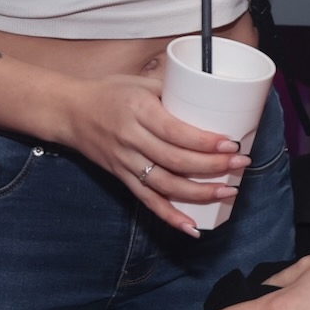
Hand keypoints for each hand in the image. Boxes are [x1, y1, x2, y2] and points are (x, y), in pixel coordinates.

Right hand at [59, 71, 251, 237]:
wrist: (69, 112)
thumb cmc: (109, 92)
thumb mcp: (140, 82)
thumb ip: (172, 90)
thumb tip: (210, 96)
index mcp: (138, 110)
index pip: (175, 131)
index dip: (204, 142)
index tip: (230, 144)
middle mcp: (131, 139)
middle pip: (175, 160)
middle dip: (211, 166)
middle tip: (240, 165)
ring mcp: (125, 162)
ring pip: (165, 184)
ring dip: (198, 193)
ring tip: (227, 192)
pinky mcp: (121, 178)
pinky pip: (147, 201)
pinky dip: (169, 216)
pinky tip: (190, 227)